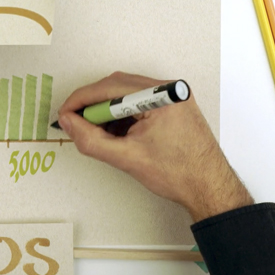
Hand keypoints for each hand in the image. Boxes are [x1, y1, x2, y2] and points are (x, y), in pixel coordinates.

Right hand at [58, 72, 252, 221]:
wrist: (210, 188)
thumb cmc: (178, 174)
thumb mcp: (126, 158)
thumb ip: (91, 139)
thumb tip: (68, 123)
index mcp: (160, 96)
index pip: (109, 88)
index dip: (81, 100)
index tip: (64, 114)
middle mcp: (168, 89)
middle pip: (116, 86)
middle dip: (92, 105)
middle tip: (76, 124)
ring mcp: (172, 95)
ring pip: (126, 93)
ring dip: (107, 111)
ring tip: (97, 133)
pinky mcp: (172, 104)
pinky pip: (138, 101)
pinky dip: (122, 115)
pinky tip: (115, 133)